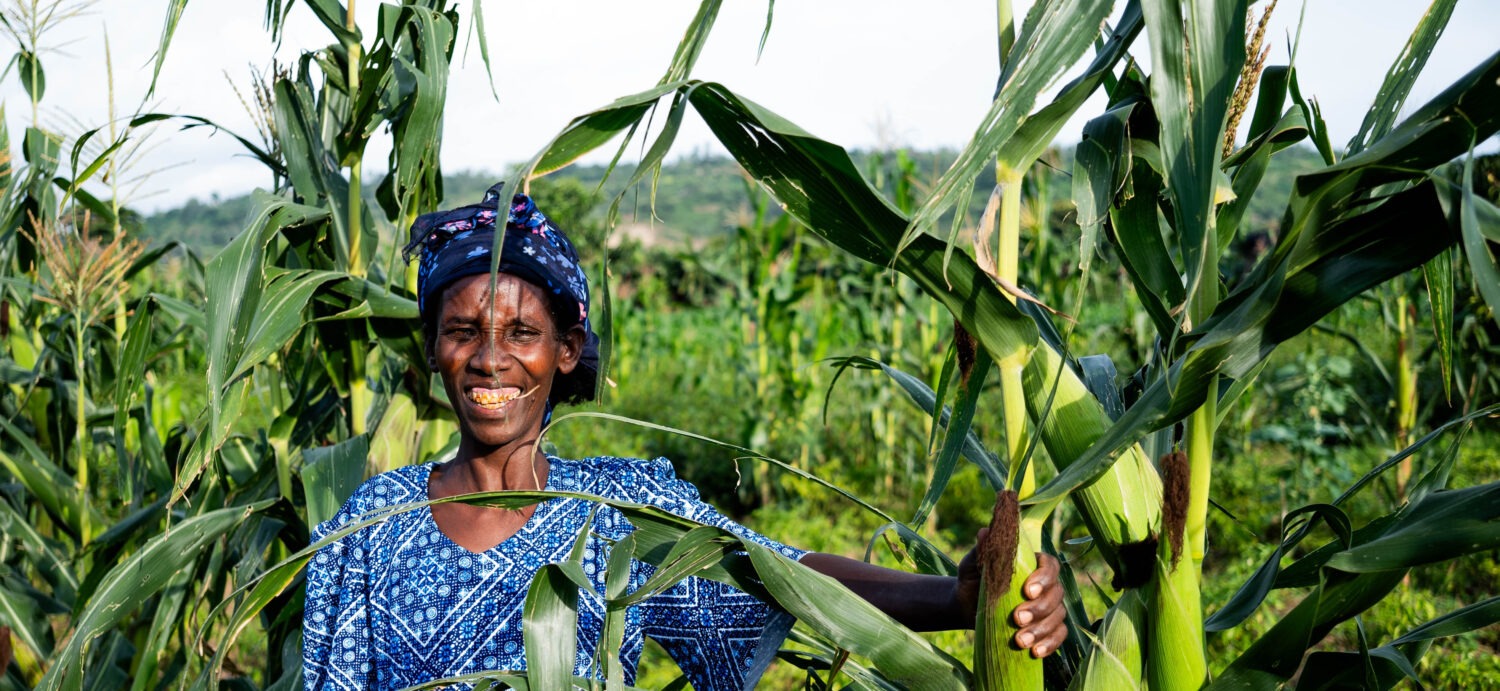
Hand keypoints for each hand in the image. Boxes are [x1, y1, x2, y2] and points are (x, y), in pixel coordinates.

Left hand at [956, 529, 1067, 657]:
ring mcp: (1048, 608)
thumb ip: (982, 550)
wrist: (965, 607)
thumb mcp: (973, 564)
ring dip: (1042, 631)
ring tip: (1019, 640)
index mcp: (1033, 564)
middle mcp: (1046, 585)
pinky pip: (1058, 636)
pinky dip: (1050, 645)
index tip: (1027, 590)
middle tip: (1017, 618)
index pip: (1050, 566)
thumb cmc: (972, 579)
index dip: (1044, 578)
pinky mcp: (1045, 629)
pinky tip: (1034, 652)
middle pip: (1057, 595)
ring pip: (1058, 617)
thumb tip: (985, 531)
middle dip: (1039, 609)